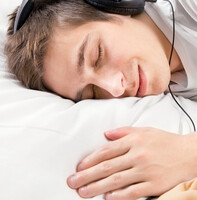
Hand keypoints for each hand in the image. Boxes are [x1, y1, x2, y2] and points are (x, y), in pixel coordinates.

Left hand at [67, 127, 196, 199]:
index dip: (91, 159)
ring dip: (97, 187)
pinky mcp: (154, 185)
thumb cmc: (164, 140)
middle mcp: (137, 155)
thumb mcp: (144, 130)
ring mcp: (145, 171)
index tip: (79, 167)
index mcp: (133, 141)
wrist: (188, 153)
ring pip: (116, 181)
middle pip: (107, 167)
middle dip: (87, 175)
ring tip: (83, 192)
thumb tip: (106, 134)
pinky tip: (107, 198)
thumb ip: (123, 131)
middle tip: (72, 182)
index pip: (106, 151)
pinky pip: (133, 192)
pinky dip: (119, 196)